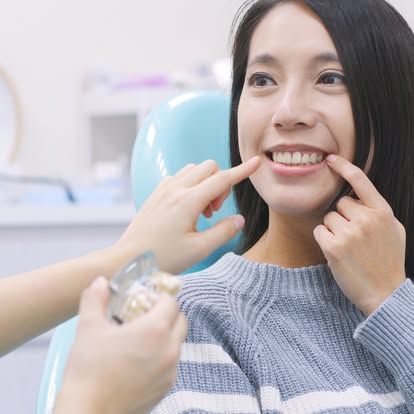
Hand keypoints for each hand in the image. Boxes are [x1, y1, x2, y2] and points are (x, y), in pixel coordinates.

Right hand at [55, 277, 186, 413]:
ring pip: (178, 342)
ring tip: (142, 338)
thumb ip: (95, 299)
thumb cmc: (88, 368)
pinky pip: (172, 363)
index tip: (147, 298)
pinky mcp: (166, 388)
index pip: (171, 302)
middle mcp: (170, 348)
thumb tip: (100, 281)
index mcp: (155, 329)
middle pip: (180, 320)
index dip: (160, 296)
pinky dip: (163, 355)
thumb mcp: (88, 327)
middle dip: (168, 313)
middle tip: (146, 315)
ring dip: (167, 334)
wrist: (88, 413)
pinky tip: (142, 360)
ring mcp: (171, 370)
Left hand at [116, 156, 260, 273]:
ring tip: (200, 211)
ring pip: (194, 170)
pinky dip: (191, 185)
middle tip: (214, 212)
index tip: (256, 163)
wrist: (127, 260)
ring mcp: (163, 189)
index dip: (242, 171)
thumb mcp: (199, 249)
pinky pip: (179, 177)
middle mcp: (175, 189)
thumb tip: (239, 219)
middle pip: (209, 168)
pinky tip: (187, 209)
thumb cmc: (163, 258)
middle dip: (220, 184)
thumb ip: (223, 231)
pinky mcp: (156, 194)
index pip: (222, 179)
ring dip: (205, 184)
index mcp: (188, 201)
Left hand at [313, 155, 406, 314]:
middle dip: (343, 217)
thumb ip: (378, 211)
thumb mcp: (394, 230)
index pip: (361, 181)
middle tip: (354, 237)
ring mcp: (349, 233)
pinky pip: (319, 231)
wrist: (384, 293)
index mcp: (383, 212)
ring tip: (348, 247)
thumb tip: (359, 198)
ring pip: (328, 218)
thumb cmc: (388, 261)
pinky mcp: (333, 246)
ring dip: (333, 230)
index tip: (331, 159)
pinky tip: (337, 252)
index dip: (344, 167)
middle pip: (340, 204)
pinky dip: (324, 240)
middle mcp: (366, 219)